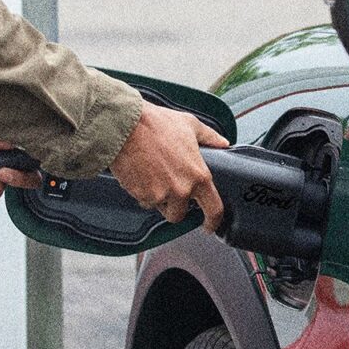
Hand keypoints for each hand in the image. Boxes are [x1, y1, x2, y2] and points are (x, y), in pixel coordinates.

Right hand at [108, 103, 227, 231]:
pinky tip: (141, 173)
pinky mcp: (141, 195)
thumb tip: (222, 143)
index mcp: (198, 175)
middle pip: (179, 214)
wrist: (126, 126)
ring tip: (153, 175)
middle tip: (168, 186)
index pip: (213, 209)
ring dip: (158, 198)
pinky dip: (142, 192)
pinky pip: (144, 200)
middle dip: (174, 205)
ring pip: (160, 207)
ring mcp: (160, 195)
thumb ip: (209, 137)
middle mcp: (181, 190)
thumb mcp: (190, 125)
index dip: (213, 221)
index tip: (209, 225)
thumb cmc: (156, 124)